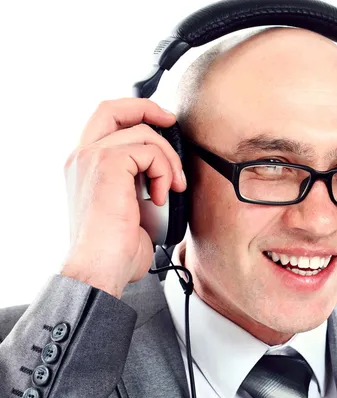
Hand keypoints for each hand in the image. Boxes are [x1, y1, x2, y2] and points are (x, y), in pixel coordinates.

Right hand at [60, 98, 186, 297]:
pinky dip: (164, 171)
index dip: (134, 113)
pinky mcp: (107, 163)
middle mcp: (82, 156)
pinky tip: (162, 196)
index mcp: (84, 166)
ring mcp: (91, 157)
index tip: (163, 123)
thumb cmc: (115, 250)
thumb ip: (137, 182)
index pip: (105, 121)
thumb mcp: (129, 208)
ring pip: (143, 133)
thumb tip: (166, 174)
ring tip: (171, 189)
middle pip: (113, 107)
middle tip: (172, 124)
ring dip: (168, 161)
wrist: (100, 268)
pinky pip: (148, 150)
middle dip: (148, 109)